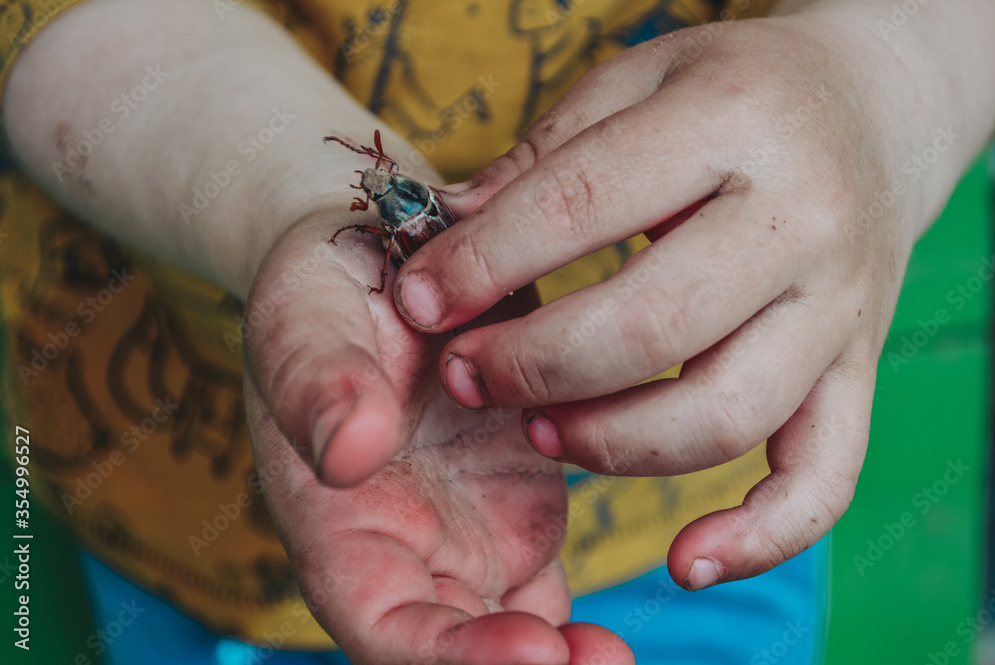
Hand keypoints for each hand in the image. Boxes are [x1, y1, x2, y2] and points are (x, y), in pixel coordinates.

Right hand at [242, 209, 634, 663]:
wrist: (382, 271)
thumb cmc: (325, 299)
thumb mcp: (303, 320)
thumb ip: (317, 384)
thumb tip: (348, 452)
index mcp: (337, 525)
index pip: (383, 622)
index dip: (448, 655)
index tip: (531, 648)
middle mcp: (404, 550)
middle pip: (459, 646)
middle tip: (602, 663)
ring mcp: (465, 536)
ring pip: (515, 630)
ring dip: (566, 656)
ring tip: (615, 655)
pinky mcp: (515, 511)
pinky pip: (549, 587)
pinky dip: (583, 615)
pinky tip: (646, 596)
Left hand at [391, 14, 932, 589]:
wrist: (871, 108)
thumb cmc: (730, 90)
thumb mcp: (632, 82)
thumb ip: (540, 160)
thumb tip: (441, 239)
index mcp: (732, 121)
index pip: (583, 206)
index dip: (484, 263)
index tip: (420, 301)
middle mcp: (802, 219)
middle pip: (652, 326)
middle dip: (535, 365)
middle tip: (467, 376)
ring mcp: (841, 306)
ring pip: (725, 415)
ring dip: (612, 444)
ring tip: (538, 431)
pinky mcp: (859, 368)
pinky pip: (824, 477)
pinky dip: (759, 536)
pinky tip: (686, 564)